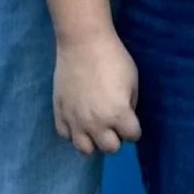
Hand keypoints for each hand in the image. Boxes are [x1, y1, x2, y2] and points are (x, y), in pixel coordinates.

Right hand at [51, 26, 141, 156]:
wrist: (82, 43)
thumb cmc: (113, 58)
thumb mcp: (133, 81)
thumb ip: (130, 105)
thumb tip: (125, 118)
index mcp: (118, 115)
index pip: (132, 137)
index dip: (133, 128)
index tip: (130, 118)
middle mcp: (96, 124)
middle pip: (110, 148)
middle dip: (115, 137)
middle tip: (113, 123)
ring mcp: (75, 121)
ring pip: (85, 149)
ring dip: (93, 140)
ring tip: (95, 126)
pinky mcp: (60, 114)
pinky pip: (66, 135)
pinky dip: (73, 131)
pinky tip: (78, 119)